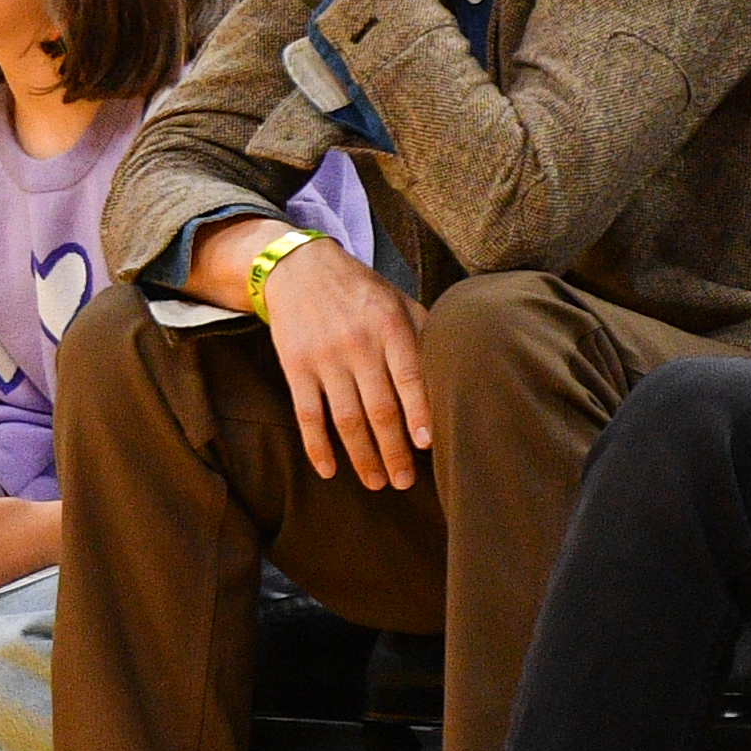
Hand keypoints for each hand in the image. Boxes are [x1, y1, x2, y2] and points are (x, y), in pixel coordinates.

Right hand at [260, 236, 432, 490]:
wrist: (297, 267)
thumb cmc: (359, 289)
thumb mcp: (398, 299)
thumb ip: (425, 333)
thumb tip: (455, 373)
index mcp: (388, 326)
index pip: (409, 377)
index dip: (420, 413)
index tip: (427, 445)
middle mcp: (357, 343)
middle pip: (380, 408)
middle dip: (394, 450)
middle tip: (404, 482)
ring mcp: (324, 356)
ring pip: (346, 418)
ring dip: (362, 456)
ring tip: (376, 483)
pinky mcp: (295, 365)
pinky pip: (307, 413)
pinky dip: (316, 445)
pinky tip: (329, 470)